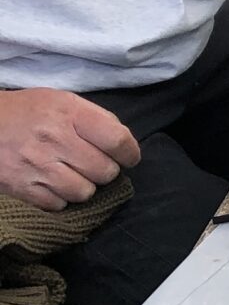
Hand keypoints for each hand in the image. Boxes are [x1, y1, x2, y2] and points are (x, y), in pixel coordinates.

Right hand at [0, 87, 139, 209]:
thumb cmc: (26, 111)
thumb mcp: (61, 101)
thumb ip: (94, 118)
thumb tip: (123, 143)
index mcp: (69, 113)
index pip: (117, 140)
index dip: (130, 153)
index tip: (128, 158)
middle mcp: (54, 139)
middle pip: (105, 171)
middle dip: (104, 170)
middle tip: (90, 164)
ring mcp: (37, 166)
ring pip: (84, 192)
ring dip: (82, 186)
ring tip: (69, 173)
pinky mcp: (22, 188)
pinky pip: (59, 204)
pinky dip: (59, 197)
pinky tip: (50, 182)